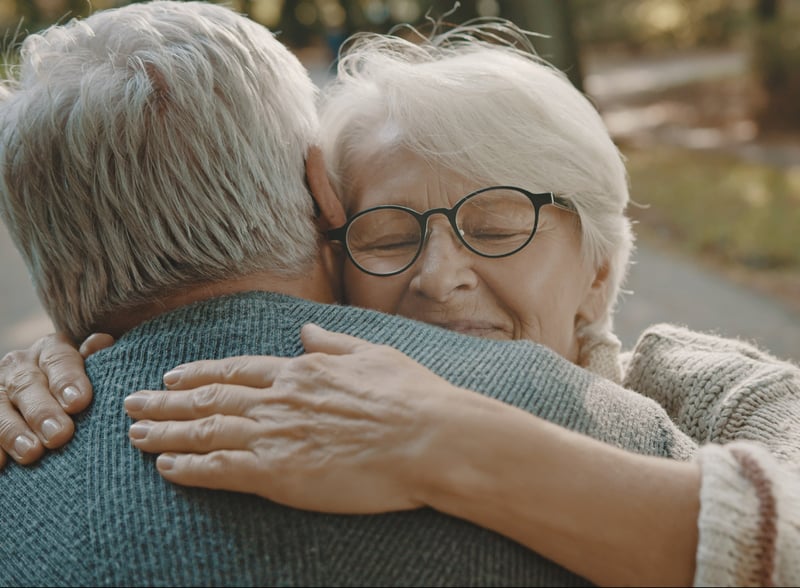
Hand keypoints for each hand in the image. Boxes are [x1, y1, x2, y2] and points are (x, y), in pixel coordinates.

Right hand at [0, 332, 112, 467]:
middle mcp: (20, 365)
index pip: (58, 359)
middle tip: (59, 435)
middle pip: (27, 384)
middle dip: (42, 411)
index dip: (67, 379)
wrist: (51, 398)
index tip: (79, 403)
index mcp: (51, 349)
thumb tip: (102, 341)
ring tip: (32, 453)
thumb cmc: (81, 388)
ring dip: (13, 431)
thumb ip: (96, 359)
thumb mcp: (91, 370)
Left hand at [125, 324, 465, 512]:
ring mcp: (276, 434)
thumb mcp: (374, 355)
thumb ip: (333, 344)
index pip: (236, 370)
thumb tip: (306, 331)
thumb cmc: (412, 397)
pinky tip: (166, 469)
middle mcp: (280, 398)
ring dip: (166, 433)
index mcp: (302, 371)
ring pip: (205, 431)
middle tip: (132, 404)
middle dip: (166, 402)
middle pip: (209, 398)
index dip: (199, 373)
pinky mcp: (279, 473)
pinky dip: (189, 468)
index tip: (172, 376)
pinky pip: (220, 470)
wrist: (431, 438)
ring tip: (135, 434)